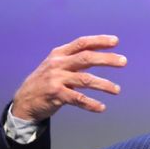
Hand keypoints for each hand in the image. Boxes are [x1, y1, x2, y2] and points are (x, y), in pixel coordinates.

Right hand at [11, 35, 126, 121]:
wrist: (24, 99)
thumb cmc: (47, 80)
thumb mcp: (58, 64)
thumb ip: (77, 59)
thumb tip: (103, 54)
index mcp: (59, 54)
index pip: (82, 43)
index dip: (99, 41)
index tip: (116, 41)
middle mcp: (58, 64)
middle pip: (86, 58)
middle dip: (107, 59)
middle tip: (124, 61)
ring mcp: (56, 79)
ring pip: (86, 80)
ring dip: (104, 84)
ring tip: (117, 90)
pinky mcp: (56, 94)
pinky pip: (78, 98)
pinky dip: (91, 104)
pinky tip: (101, 107)